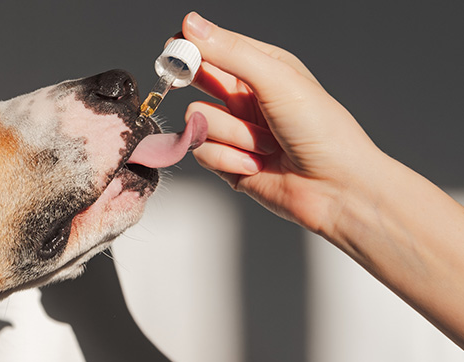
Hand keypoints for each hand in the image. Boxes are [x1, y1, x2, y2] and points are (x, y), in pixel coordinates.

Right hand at [180, 12, 388, 233]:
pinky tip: (256, 164)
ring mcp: (234, 129)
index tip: (173, 52)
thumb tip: (192, 24)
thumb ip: (231, 53)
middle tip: (182, 82)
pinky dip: (228, 159)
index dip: (189, 48)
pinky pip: (201, 151)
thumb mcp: (277, 80)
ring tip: (263, 144)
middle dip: (191, 85)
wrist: (336, 190)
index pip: (212, 46)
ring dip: (229, 134)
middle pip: (195, 80)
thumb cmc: (324, 131)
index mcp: (262, 67)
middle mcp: (245, 96)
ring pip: (197, 119)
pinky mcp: (226, 161)